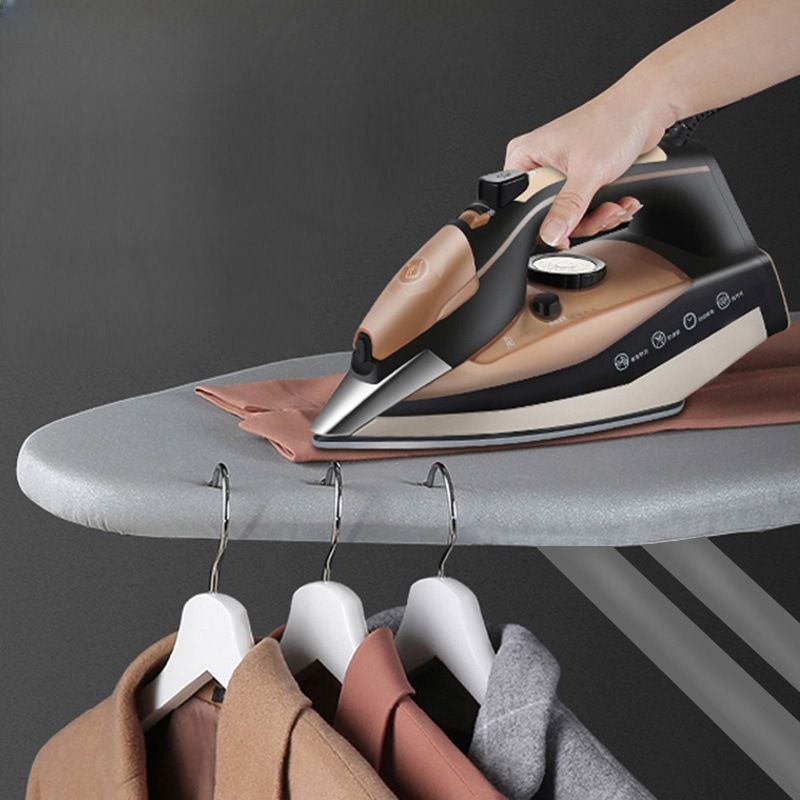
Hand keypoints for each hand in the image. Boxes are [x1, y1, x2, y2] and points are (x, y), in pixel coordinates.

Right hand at [505, 89, 670, 248]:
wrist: (646, 109)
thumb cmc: (613, 120)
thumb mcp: (587, 170)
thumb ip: (568, 206)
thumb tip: (552, 233)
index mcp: (526, 156)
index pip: (523, 205)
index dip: (545, 224)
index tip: (567, 232)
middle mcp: (539, 164)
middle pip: (548, 215)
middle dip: (582, 220)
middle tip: (602, 212)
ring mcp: (559, 173)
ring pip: (569, 215)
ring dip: (598, 217)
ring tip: (616, 205)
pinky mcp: (578, 178)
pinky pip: (584, 209)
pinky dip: (604, 210)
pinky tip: (619, 200)